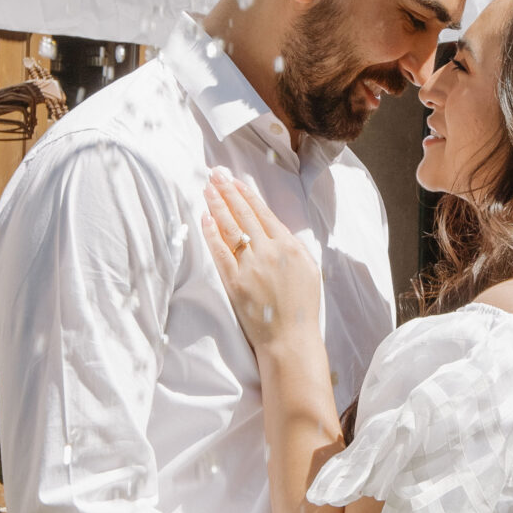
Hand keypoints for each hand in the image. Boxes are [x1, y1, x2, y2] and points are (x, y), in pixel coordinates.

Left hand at [203, 170, 321, 354]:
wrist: (290, 339)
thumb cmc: (302, 308)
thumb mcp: (308, 271)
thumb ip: (292, 248)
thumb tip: (275, 230)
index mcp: (290, 246)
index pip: (263, 213)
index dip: (247, 195)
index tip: (235, 181)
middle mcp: (270, 251)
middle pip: (244, 214)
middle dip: (228, 191)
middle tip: (215, 174)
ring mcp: (251, 265)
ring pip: (230, 227)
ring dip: (218, 205)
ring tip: (207, 188)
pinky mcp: (235, 281)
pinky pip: (220, 251)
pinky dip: (211, 232)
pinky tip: (205, 217)